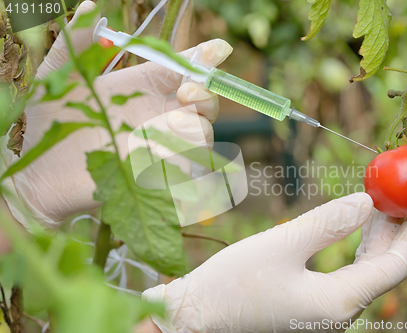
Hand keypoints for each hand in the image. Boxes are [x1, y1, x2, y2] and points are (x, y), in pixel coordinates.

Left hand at [1, 1, 231, 227]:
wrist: (41, 172)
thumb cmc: (51, 123)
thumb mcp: (58, 77)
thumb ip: (76, 42)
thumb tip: (91, 7)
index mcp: (143, 87)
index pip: (183, 69)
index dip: (203, 58)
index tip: (218, 50)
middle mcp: (159, 115)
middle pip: (204, 103)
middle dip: (205, 93)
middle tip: (185, 91)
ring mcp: (162, 146)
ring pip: (202, 135)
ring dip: (196, 128)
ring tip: (169, 124)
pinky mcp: (158, 176)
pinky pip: (186, 169)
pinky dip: (182, 159)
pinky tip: (159, 155)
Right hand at [142, 192, 406, 331]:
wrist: (197, 318)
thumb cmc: (233, 283)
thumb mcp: (282, 244)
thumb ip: (329, 223)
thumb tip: (367, 202)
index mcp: (338, 302)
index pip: (394, 267)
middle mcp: (338, 314)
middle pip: (381, 271)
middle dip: (394, 234)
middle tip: (401, 200)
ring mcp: (324, 315)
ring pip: (363, 275)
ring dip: (374, 241)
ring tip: (379, 209)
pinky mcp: (309, 309)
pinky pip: (344, 279)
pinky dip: (353, 253)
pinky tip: (351, 234)